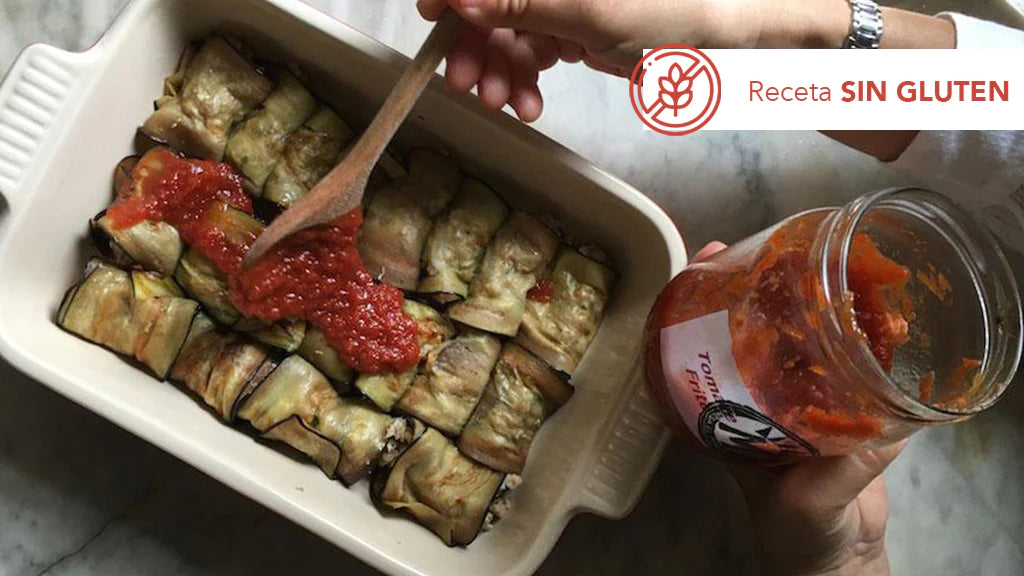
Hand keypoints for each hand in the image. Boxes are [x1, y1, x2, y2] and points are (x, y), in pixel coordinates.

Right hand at [417, 0, 952, 121]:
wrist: (734, 43)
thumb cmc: (672, 13)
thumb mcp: (588, 11)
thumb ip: (518, 4)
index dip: (453, 1)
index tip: (431, 29)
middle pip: (490, 8)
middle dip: (476, 48)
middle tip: (469, 89)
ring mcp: (563, 4)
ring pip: (507, 36)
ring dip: (498, 73)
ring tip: (504, 106)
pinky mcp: (575, 32)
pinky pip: (532, 55)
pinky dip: (523, 81)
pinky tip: (524, 106)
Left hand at [693, 241, 905, 575]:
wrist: (833, 557)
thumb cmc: (797, 532)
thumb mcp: (807, 502)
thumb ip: (839, 470)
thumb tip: (876, 434)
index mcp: (732, 409)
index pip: (704, 338)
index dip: (700, 297)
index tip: (709, 256)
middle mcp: (758, 394)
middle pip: (753, 325)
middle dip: (762, 284)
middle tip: (773, 247)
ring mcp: (797, 397)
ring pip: (800, 337)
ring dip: (818, 304)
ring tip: (838, 268)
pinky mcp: (838, 408)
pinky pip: (847, 365)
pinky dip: (865, 342)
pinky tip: (884, 320)